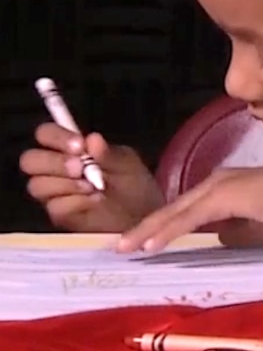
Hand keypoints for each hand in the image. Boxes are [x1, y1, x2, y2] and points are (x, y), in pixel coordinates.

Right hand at [19, 124, 165, 232]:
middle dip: (54, 162)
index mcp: (70, 150)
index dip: (56, 137)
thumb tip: (92, 139)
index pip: (46, 134)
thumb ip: (108, 153)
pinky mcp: (60, 215)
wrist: (144, 216)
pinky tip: (94, 201)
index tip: (79, 145)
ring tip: (93, 187)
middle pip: (30, 160)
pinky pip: (54, 206)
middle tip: (80, 168)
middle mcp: (55, 170)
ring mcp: (55, 193)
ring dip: (65, 184)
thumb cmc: (133, 184)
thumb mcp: (126, 164)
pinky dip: (75, 202)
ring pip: (37, 184)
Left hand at [116, 164, 262, 252]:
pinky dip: (167, 232)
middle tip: (119, 246)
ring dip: (148, 231)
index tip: (143, 243)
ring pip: (174, 212)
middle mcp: (216, 182)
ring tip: (123, 248)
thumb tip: (219, 239)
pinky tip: (149, 245)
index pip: (187, 210)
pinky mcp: (222, 196)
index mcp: (226, 188)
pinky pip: (188, 217)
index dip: (163, 227)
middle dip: (145, 229)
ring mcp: (218, 187)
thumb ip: (238, 232)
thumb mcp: (262, 227)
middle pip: (172, 210)